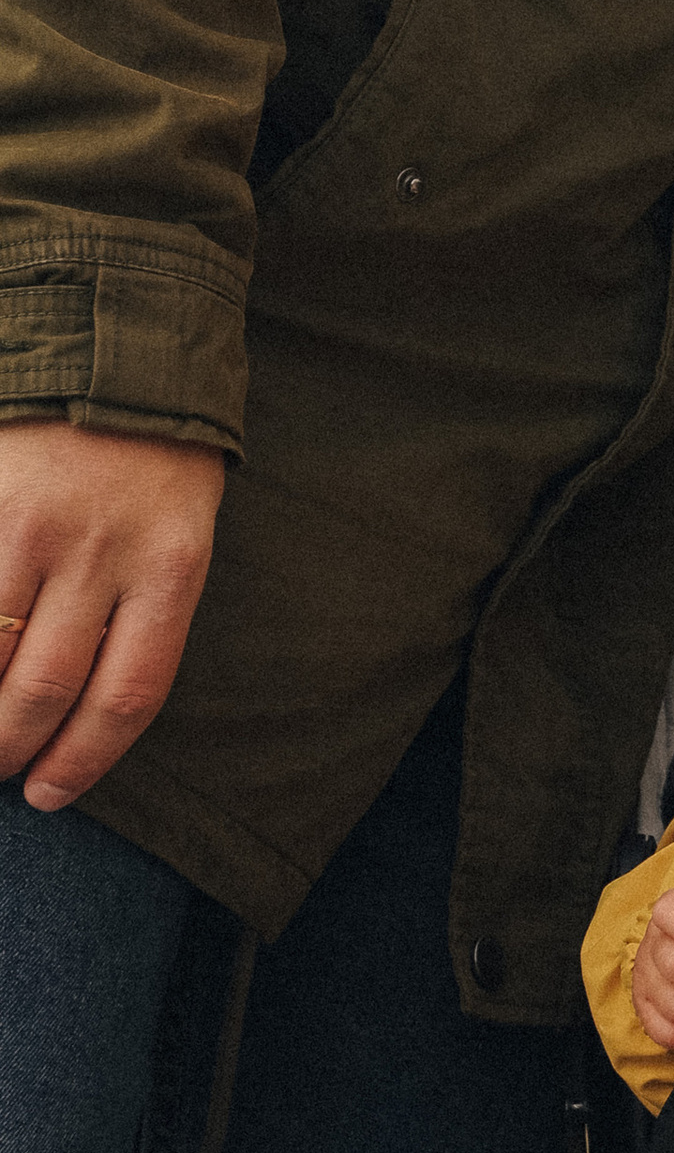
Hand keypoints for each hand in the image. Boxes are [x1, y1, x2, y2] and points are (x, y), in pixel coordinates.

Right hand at [0, 426, 226, 808]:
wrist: (113, 360)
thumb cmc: (152, 468)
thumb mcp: (177, 537)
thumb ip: (138, 617)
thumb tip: (78, 716)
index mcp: (172, 567)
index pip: (129, 694)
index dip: (85, 759)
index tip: (52, 793)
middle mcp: (105, 552)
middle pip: (50, 687)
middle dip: (15, 747)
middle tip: (0, 769)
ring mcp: (37, 529)